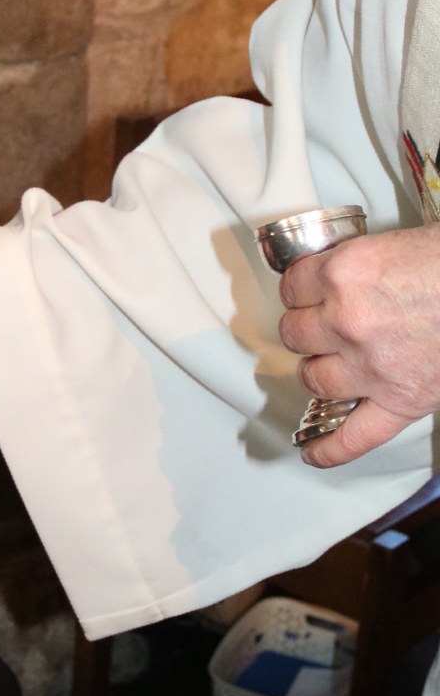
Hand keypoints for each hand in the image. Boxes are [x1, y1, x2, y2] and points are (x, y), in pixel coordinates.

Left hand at [277, 226, 439, 465]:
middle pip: (296, 333)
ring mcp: (371, 367)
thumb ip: (360, 264)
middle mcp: (349, 320)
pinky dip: (329, 449)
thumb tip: (342, 276)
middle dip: (308, 328)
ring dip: (318, 371)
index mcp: (347, 272)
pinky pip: (352, 437)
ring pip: (313, 379)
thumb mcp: (401, 244)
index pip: (293, 285)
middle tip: (325, 324)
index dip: (302, 289)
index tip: (309, 292)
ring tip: (333, 363)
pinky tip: (312, 452)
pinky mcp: (401, 402)